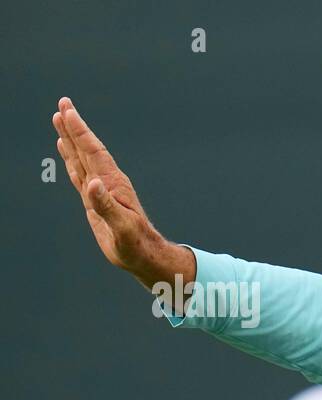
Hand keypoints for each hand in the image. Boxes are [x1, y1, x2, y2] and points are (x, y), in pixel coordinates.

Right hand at [52, 97, 193, 291]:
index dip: (79, 131)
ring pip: (81, 159)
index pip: (92, 151)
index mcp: (112, 184)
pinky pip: (80, 174)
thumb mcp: (122, 227)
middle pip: (86, 149)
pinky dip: (71, 160)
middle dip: (74, 127)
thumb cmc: (136, 244)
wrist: (144, 256)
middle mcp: (107, 182)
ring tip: (60, 120)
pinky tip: (66, 151)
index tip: (66, 110)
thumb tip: (92, 183)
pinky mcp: (96, 200)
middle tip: (62, 103)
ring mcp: (101, 190)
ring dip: (70, 140)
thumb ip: (106, 206)